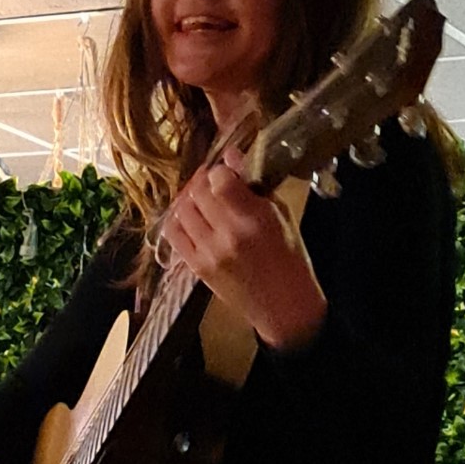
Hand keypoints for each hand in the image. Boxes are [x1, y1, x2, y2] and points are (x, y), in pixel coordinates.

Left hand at [162, 146, 326, 348]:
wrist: (285, 307)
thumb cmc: (290, 258)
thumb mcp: (281, 216)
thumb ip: (254, 186)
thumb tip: (231, 156)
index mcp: (254, 220)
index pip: (220, 180)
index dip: (220, 170)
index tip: (226, 173)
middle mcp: (228, 235)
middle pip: (198, 192)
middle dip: (204, 181)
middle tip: (212, 182)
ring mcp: (208, 252)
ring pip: (182, 209)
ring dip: (189, 198)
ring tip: (201, 198)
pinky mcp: (196, 266)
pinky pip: (174, 233)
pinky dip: (178, 218)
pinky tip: (190, 216)